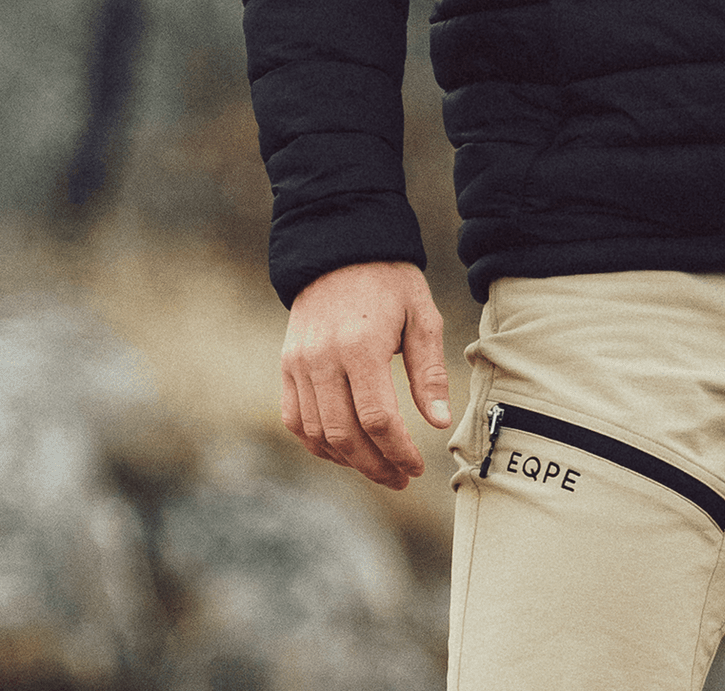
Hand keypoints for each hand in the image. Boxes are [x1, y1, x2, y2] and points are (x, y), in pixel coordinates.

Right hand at [281, 261, 450, 489]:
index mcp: (361, 346)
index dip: (398, 451)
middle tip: (400, 478)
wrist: (339, 247)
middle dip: (375, 465)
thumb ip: (428, 371)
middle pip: (345, 435)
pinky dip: (317, 444)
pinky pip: (296, 420)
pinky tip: (344, 451)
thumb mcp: (421, 316)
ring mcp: (299, 364)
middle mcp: (323, 360)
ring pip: (317, 434)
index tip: (416, 468)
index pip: (378, 419)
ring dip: (348, 461)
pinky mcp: (286, 365)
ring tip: (377, 468)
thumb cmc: (389, 281)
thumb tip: (437, 422)